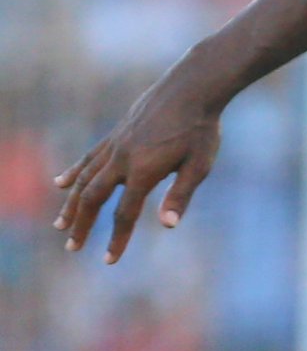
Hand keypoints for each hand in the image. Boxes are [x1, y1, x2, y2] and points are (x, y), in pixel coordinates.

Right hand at [54, 85, 225, 263]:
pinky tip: (61, 183)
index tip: (108, 261)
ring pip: (85, 179)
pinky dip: (74, 172)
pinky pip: (89, 157)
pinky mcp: (115, 135)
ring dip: (71, 203)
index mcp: (143, 171)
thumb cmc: (201, 130)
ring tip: (60, 224)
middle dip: (81, 225)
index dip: (117, 239)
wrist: (191, 89)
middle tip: (72, 248)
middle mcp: (121, 159)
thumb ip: (180, 195)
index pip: (124, 214)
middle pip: (93, 198)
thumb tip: (167, 226)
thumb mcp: (199, 165)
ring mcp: (115, 145)